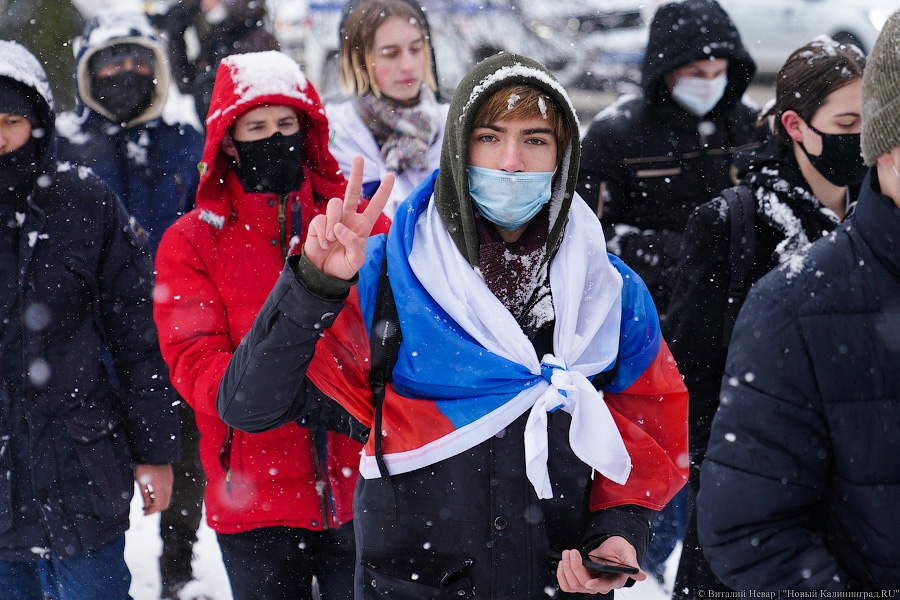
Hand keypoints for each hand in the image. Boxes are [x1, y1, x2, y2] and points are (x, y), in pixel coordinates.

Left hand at [134, 464, 173, 515]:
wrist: (154, 452)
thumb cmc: (144, 466)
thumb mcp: (141, 481)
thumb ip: (145, 495)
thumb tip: (147, 506)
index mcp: (160, 486)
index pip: (159, 505)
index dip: (151, 511)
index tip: (144, 512)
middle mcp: (168, 485)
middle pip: (165, 504)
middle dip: (155, 508)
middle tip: (145, 508)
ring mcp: (170, 481)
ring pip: (167, 498)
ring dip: (158, 502)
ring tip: (148, 500)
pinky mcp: (170, 478)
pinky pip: (168, 491)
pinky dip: (161, 496)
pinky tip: (152, 492)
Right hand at [305, 156, 393, 280]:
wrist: (323, 275)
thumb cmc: (343, 267)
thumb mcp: (355, 260)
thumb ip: (352, 244)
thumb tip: (340, 227)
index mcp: (363, 226)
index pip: (375, 205)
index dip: (383, 191)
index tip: (391, 175)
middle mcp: (349, 218)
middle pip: (353, 191)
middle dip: (357, 174)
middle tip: (358, 157)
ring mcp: (333, 219)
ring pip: (335, 204)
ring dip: (333, 222)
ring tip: (331, 240)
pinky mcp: (318, 223)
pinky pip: (321, 219)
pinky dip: (323, 232)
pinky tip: (324, 243)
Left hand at [556, 536, 645, 594]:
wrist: (609, 543)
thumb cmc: (619, 548)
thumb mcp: (627, 551)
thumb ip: (631, 563)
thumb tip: (642, 576)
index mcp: (615, 579)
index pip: (605, 586)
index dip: (597, 585)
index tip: (588, 582)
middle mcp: (602, 584)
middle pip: (585, 585)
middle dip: (575, 568)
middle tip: (572, 552)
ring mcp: (590, 582)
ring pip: (574, 585)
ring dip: (567, 569)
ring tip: (567, 553)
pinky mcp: (580, 579)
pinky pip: (567, 585)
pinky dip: (562, 574)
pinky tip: (563, 562)